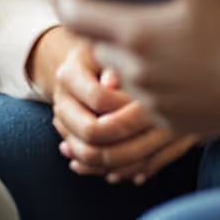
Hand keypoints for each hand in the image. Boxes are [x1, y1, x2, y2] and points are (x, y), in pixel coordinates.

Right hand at [28, 28, 195, 183]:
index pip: (99, 97)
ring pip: (87, 154)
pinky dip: (110, 170)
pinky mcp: (71, 140)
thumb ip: (116, 62)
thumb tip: (114, 84)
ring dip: (119, 160)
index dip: (128, 103)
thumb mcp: (112, 47)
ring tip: (150, 155)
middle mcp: (62, 101)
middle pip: (89, 131)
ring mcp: (64, 124)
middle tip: (156, 133)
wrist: (87, 64)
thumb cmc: (108, 50)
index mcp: (69, 73)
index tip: (153, 99)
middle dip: (125, 136)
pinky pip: (89, 165)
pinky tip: (137, 172)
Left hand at [55, 0, 219, 138]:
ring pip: (119, 69)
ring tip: (154, 30)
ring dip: (126, 50)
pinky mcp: (167, 120)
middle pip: (96, 40)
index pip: (74, 14)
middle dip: (102, 19)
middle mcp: (134, 70)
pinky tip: (177, 63)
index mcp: (136, 33)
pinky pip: (144, 96)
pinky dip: (149, 78)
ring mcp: (149, 99)